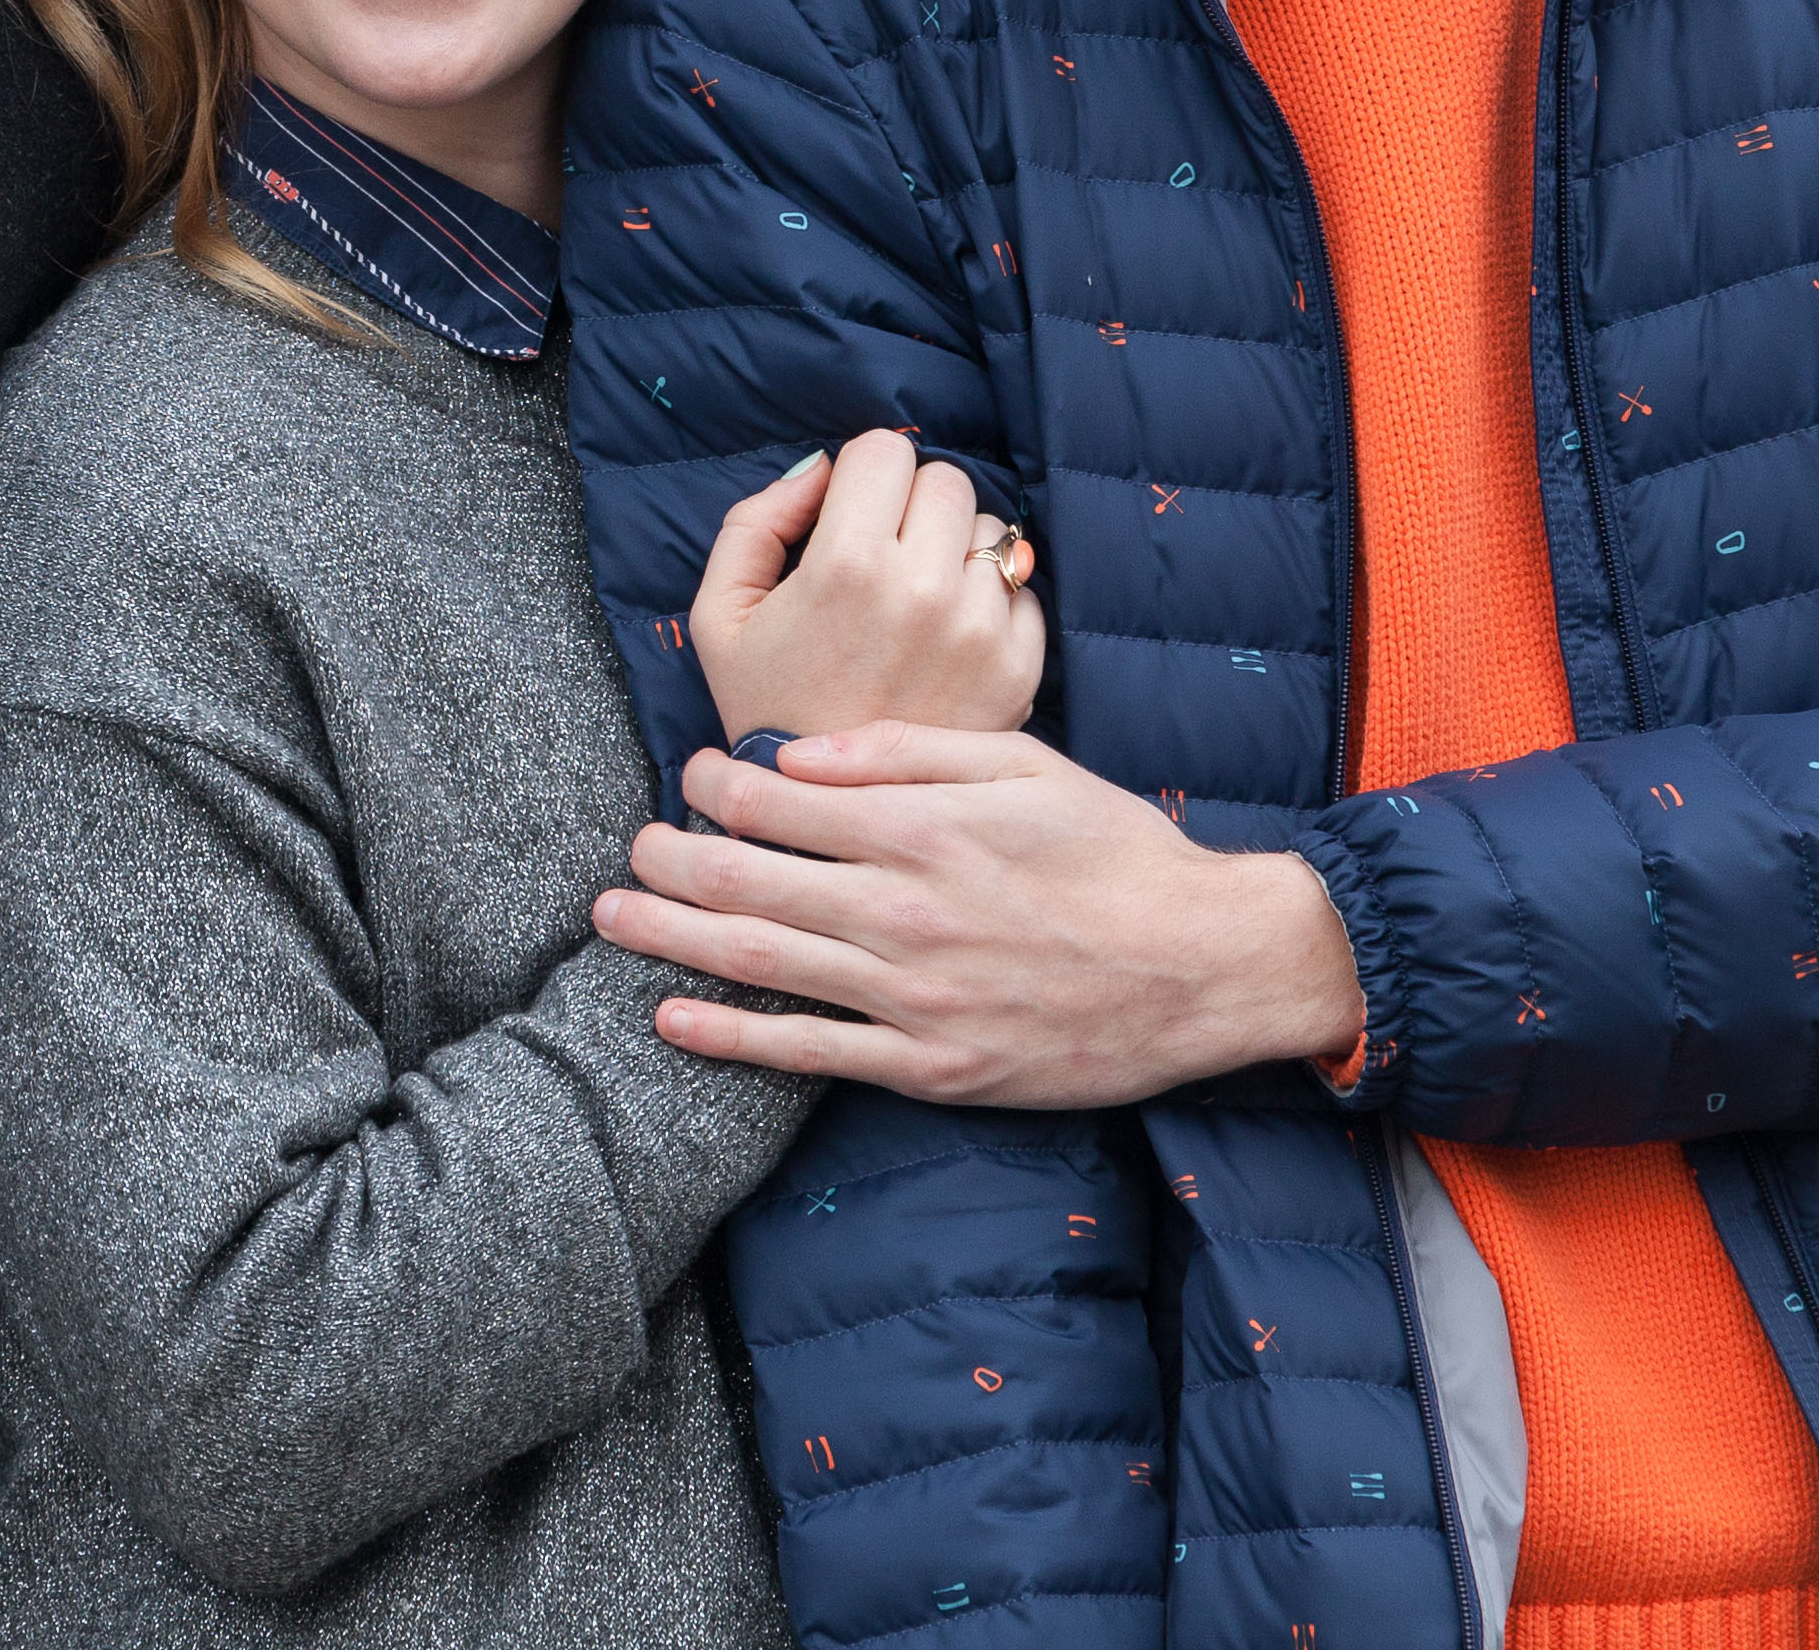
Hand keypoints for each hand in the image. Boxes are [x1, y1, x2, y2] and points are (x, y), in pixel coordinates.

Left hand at [591, 725, 1365, 1107]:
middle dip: (668, 858)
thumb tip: (793, 753)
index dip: (713, 784)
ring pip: (759, 962)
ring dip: (672, 937)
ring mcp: (913, 997)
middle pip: (745, 880)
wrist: (1205, 965)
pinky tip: (673, 1019)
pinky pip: (809, 1052)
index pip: (776, 800)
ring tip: (612, 916)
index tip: (689, 775)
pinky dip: (731, 1037)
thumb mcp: (1022, 765)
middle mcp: (904, 911)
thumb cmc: (1116, 852)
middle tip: (629, 845)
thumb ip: (903, 753)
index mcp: (923, 828)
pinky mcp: (930, 1065)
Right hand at [691, 433, 1041, 742]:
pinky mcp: (1018, 668)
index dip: (862, 475)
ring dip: (955, 549)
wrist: (823, 814)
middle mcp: (924, 588)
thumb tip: (820, 468)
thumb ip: (756, 521)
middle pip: (945, 480)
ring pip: (990, 530)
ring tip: (916, 601)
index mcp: (847, 564)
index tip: (849, 516)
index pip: (886, 449)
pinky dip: (990, 600)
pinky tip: (948, 637)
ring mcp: (979, 629)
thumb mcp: (720, 612)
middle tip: (882, 558)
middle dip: (910, 505)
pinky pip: (1022, 590)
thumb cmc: (766, 705)